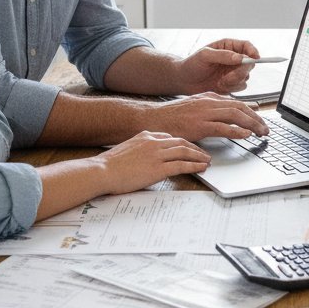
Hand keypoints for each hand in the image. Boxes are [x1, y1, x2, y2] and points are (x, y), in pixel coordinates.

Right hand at [95, 131, 211, 191]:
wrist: (101, 171)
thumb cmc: (110, 165)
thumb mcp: (127, 148)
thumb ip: (140, 148)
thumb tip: (147, 156)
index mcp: (146, 136)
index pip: (170, 137)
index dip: (183, 142)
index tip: (189, 147)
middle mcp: (153, 142)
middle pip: (181, 142)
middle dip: (195, 148)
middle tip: (204, 153)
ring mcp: (157, 155)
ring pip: (184, 151)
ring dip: (198, 156)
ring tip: (207, 160)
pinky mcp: (158, 168)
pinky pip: (181, 166)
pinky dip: (194, 166)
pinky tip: (201, 168)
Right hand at [141, 92, 268, 140]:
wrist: (153, 119)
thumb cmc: (173, 116)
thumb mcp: (195, 107)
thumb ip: (212, 109)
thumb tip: (229, 115)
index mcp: (208, 97)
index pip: (235, 102)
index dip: (251, 109)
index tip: (261, 116)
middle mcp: (209, 102)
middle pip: (239, 107)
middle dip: (256, 118)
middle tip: (265, 129)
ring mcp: (204, 113)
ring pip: (235, 115)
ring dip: (251, 124)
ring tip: (261, 132)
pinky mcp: (199, 125)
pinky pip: (222, 127)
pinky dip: (236, 131)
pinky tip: (245, 135)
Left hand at [177, 38, 259, 93]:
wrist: (184, 81)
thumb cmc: (191, 64)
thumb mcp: (204, 56)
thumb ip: (223, 55)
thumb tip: (240, 57)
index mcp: (228, 46)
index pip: (246, 46)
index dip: (253, 51)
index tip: (255, 57)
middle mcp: (233, 58)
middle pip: (249, 63)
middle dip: (241, 72)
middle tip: (229, 78)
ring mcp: (233, 71)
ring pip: (246, 77)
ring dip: (234, 81)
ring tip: (219, 82)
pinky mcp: (231, 83)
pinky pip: (240, 87)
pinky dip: (231, 88)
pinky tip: (219, 86)